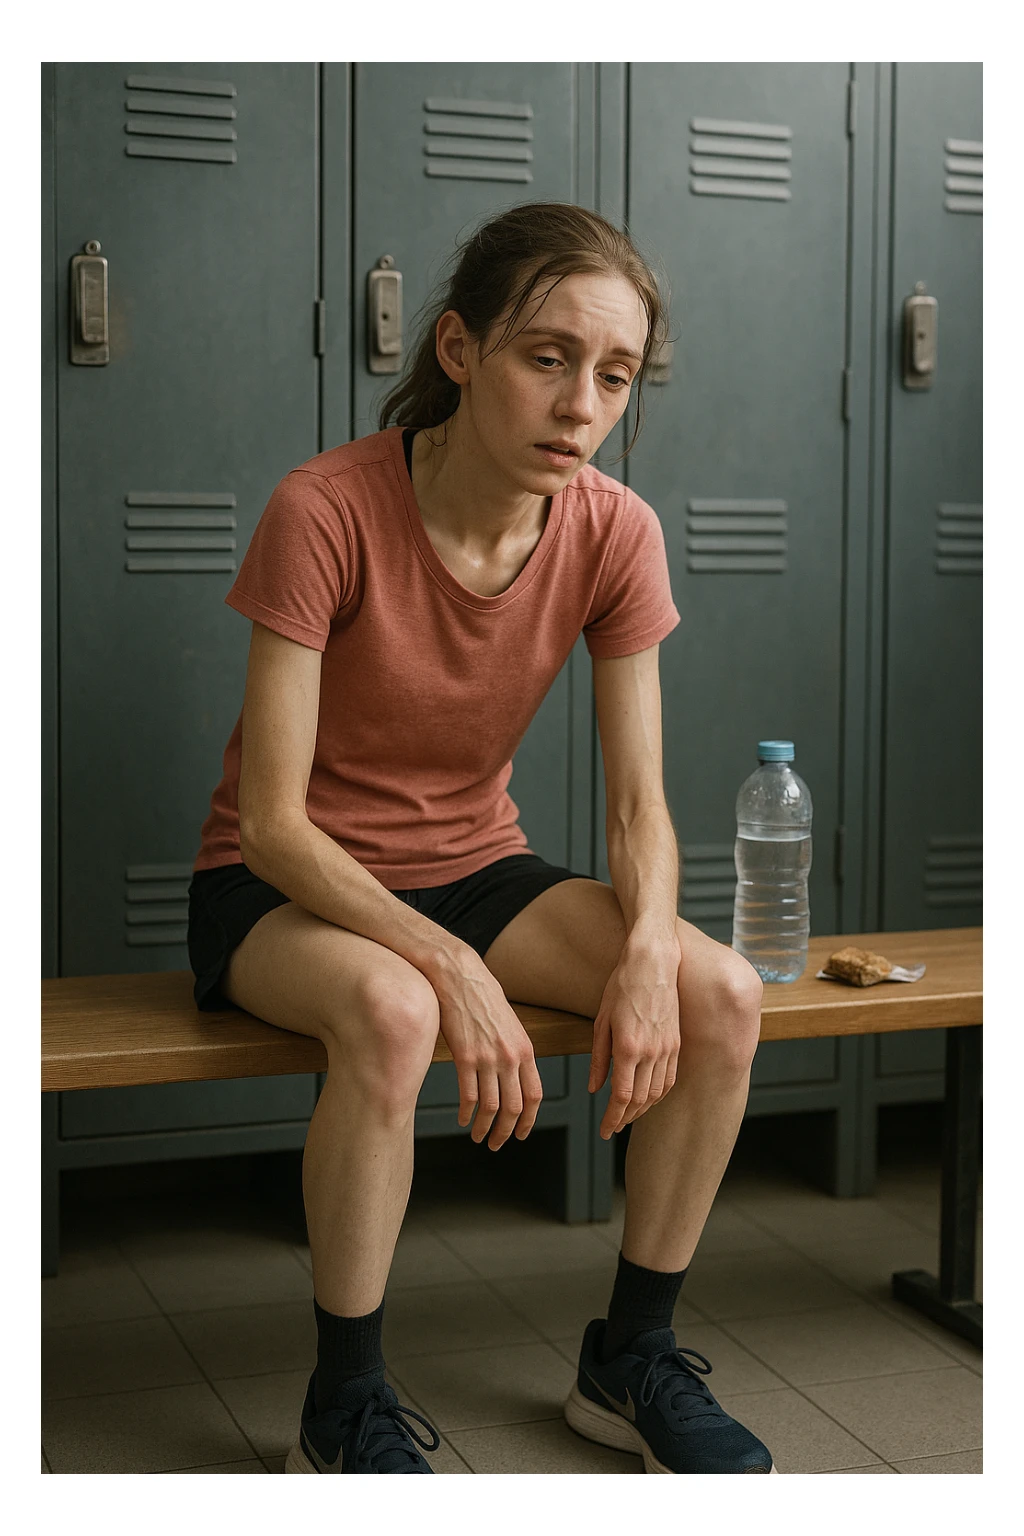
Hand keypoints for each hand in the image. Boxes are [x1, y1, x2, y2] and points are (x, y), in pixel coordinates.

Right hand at [431, 945, 543, 1150]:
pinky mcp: (464, 1056)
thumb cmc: (482, 997)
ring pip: (491, 1107)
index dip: (528, 1120)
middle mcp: (510, 1056)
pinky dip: (466, 1113)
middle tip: (497, 1144)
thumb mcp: (510, 1024)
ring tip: (478, 1137)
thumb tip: (514, 1078)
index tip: (520, 1133)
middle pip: (514, 1107)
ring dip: (484, 1128)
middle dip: (506, 1132)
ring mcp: (487, 1057)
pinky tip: (463, 1119)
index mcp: (525, 1049)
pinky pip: (468, 1095)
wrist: (460, 976)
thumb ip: (515, 1051)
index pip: (534, 1095)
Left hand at [588, 937, 680, 1138]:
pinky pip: (670, 1078)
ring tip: (628, 1116)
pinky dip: (659, 1094)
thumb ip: (598, 1059)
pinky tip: (649, 1098)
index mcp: (628, 1048)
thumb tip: (594, 1088)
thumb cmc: (622, 986)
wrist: (653, 962)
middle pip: (640, 1100)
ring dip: (643, 1110)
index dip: (612, 1118)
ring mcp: (668, 1048)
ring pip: (657, 1093)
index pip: (622, 1097)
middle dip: (625, 1118)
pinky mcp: (677, 1043)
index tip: (605, 1131)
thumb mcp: (601, 1021)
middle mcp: (651, 1052)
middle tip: (613, 1127)